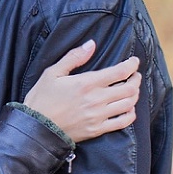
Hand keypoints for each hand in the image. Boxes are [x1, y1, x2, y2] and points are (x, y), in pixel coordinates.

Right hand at [24, 40, 140, 141]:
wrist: (36, 128)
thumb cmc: (42, 99)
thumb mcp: (52, 73)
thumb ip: (74, 57)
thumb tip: (91, 44)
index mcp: (87, 83)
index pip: (120, 72)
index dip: (132, 65)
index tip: (134, 61)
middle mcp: (96, 99)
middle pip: (129, 88)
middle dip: (136, 79)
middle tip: (135, 75)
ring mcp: (98, 116)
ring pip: (129, 104)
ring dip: (135, 95)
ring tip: (132, 89)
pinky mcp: (97, 130)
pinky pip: (122, 122)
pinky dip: (130, 114)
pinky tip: (128, 109)